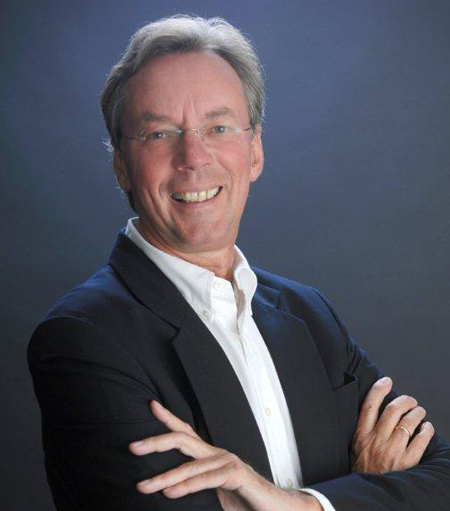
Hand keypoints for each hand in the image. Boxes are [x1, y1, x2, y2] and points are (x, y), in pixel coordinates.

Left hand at [129, 401, 320, 510]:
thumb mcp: (214, 494)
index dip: (168, 418)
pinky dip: (186, 486)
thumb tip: (167, 491)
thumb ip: (194, 488)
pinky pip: (206, 479)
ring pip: (190, 465)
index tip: (151, 405)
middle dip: (156, 441)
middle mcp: (216, 454)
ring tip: (144, 486)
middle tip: (132, 447)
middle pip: (183, 440)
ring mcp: (227, 462)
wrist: (277, 509)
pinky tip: (170, 492)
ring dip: (164, 476)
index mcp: (209, 456)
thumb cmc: (244, 501)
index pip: (186, 432)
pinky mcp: (236, 475)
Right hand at [351, 377, 434, 473]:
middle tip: (410, 400)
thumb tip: (377, 408)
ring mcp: (392, 451)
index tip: (387, 380)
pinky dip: (426, 431)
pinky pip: (420, 441)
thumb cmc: (364, 468)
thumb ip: (364, 428)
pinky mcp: (406, 463)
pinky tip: (427, 428)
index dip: (378, 389)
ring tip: (420, 411)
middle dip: (405, 400)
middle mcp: (376, 440)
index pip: (369, 405)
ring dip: (418, 413)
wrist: (369, 492)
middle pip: (392, 410)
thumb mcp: (356, 445)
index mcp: (362, 434)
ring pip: (408, 423)